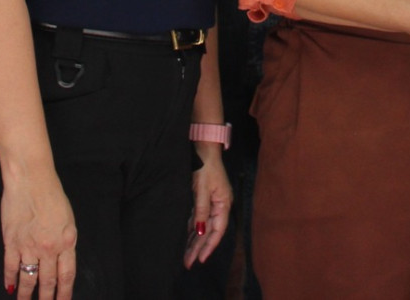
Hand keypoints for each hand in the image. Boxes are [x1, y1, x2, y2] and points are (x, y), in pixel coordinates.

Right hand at [0, 163, 75, 298]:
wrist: (31, 178)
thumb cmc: (51, 193)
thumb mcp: (68, 218)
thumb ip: (65, 240)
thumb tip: (60, 258)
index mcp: (67, 241)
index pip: (67, 275)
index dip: (65, 293)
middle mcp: (49, 248)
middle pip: (48, 281)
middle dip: (46, 298)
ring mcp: (29, 246)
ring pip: (28, 278)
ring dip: (27, 294)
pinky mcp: (12, 241)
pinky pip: (11, 266)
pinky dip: (10, 278)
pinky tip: (10, 287)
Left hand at [183, 146, 231, 266]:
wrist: (204, 147)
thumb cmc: (205, 166)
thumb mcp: (202, 188)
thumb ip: (201, 209)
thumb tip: (200, 231)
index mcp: (223, 204)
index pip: (217, 231)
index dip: (209, 246)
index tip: (200, 259)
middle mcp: (219, 205)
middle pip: (209, 231)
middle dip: (199, 248)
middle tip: (188, 263)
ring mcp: (212, 202)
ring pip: (203, 226)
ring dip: (195, 241)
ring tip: (186, 256)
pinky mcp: (204, 197)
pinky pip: (198, 218)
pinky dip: (193, 228)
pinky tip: (188, 237)